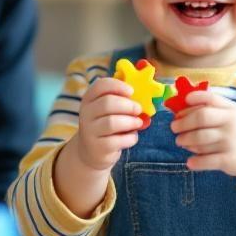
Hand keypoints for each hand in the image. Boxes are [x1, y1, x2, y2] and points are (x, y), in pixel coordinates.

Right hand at [54, 76, 143, 217]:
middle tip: (138, 110)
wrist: (88, 155)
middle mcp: (86, 116)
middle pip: (110, 104)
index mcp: (88, 100)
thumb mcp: (108, 108)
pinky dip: (131, 139)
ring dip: (131, 123)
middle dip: (129, 106)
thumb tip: (149, 80)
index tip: (131, 92)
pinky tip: (129, 139)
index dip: (119, 87)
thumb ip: (123, 96)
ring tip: (137, 125)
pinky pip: (121, 141)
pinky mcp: (99, 152)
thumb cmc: (105, 126)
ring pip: (115, 122)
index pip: (101, 86)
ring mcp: (90, 134)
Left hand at [171, 89, 235, 180]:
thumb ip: (212, 106)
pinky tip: (190, 162)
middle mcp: (231, 123)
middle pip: (201, 118)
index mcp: (230, 109)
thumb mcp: (232, 113)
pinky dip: (195, 162)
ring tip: (181, 141)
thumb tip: (183, 104)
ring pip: (200, 140)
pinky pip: (206, 161)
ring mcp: (230, 142)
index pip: (209, 99)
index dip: (192, 100)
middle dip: (182, 123)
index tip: (182, 105)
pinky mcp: (229, 160)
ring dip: (185, 141)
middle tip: (174, 128)